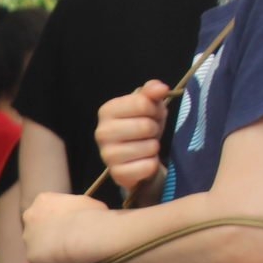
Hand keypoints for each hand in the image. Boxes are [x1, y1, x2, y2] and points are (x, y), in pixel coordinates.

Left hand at [23, 191, 109, 262]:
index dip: (57, 219)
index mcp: (43, 200)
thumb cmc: (90, 215)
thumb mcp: (86, 203)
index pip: (45, 209)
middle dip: (49, 233)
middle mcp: (29, 216)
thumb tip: (82, 214)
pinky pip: (42, 261)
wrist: (83, 234)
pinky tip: (66, 261)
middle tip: (66, 240)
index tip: (68, 225)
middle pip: (37, 226)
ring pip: (37, 245)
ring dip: (49, 249)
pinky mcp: (31, 255)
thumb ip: (75, 208)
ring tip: (68, 252)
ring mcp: (28, 236)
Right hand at [95, 80, 172, 195]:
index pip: (142, 103)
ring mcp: (107, 155)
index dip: (154, 109)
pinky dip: (152, 164)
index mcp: (107, 111)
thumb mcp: (149, 105)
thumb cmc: (142, 126)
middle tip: (149, 133)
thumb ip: (152, 92)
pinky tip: (143, 161)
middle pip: (145, 126)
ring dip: (154, 147)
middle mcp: (101, 132)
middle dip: (155, 129)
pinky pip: (148, 166)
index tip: (150, 114)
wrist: (136, 156)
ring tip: (145, 147)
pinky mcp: (117, 174)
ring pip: (149, 147)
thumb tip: (161, 88)